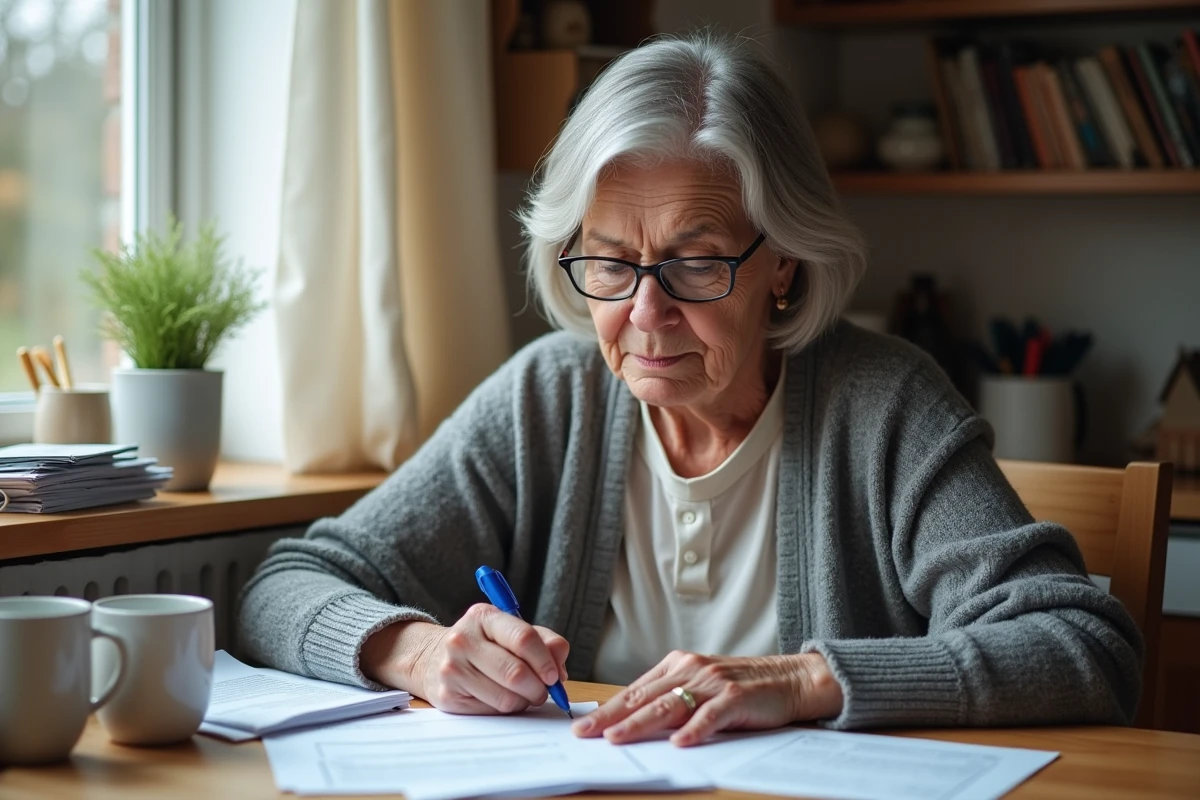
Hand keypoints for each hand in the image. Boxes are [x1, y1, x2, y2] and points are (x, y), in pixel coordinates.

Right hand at [361, 604, 568, 714]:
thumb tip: (560, 667)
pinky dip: (505, 709)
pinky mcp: (447, 696)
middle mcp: (463, 640)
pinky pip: (491, 711)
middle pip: (515, 673)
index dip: (545, 661)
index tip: (555, 675)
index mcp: (483, 617)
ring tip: (523, 694)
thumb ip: (544, 642)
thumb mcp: (513, 632)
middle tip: (544, 691)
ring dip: (523, 701)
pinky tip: (501, 698)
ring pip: (505, 698)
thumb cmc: (485, 645)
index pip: (523, 638)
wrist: (435, 659)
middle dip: (538, 688)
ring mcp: (452, 668)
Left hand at [572, 651, 842, 746]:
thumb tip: (634, 720)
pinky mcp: (736, 698)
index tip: (584, 723)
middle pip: (644, 697)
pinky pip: (710, 716)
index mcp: (679, 665)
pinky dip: (694, 729)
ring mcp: (713, 682)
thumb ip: (673, 698)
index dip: (608, 707)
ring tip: (617, 737)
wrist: (791, 679)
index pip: (635, 689)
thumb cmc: (744, 687)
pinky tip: (679, 742)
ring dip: (640, 723)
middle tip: (585, 733)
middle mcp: (691, 669)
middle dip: (611, 717)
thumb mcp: (702, 686)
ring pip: (668, 706)